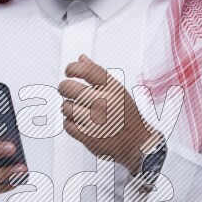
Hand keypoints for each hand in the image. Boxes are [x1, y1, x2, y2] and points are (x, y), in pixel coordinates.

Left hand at [58, 54, 154, 174]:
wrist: (137, 143)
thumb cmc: (126, 116)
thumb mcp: (117, 90)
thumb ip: (98, 74)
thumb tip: (81, 58)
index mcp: (112, 89)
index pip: (86, 70)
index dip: (73, 68)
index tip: (69, 71)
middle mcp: (104, 102)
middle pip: (68, 87)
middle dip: (64, 88)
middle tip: (67, 91)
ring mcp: (95, 120)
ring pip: (65, 107)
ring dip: (68, 109)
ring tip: (80, 111)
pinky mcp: (88, 136)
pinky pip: (67, 124)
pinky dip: (71, 124)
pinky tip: (81, 123)